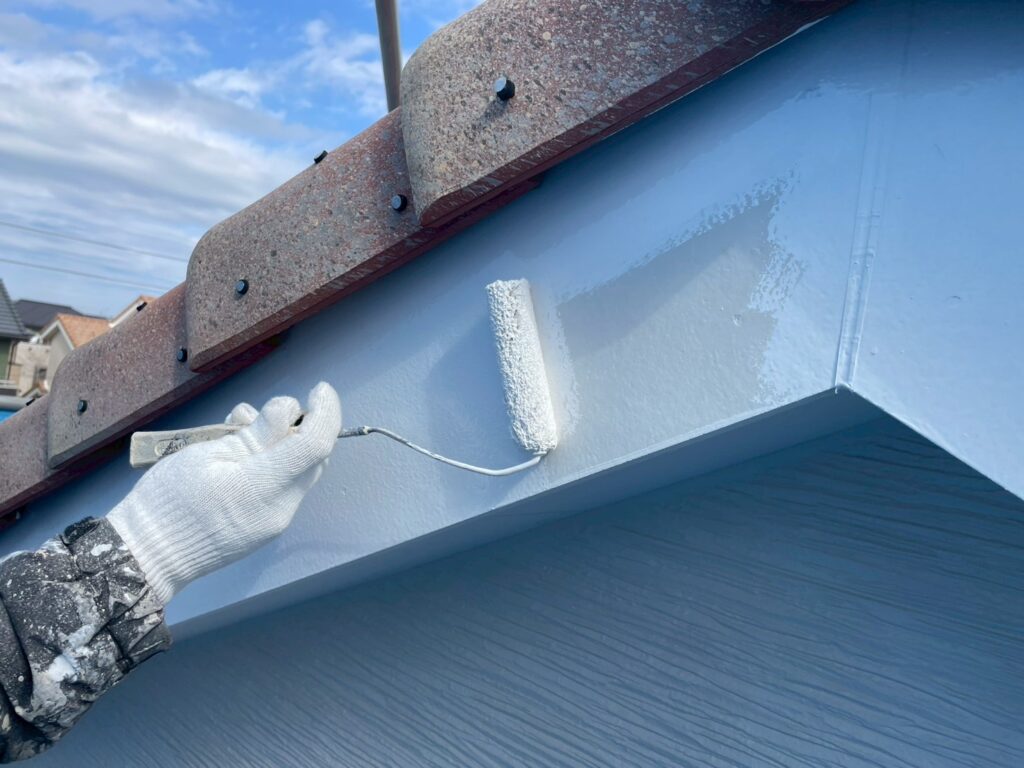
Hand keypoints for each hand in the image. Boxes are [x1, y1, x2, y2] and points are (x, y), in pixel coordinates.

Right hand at [107, 382, 340, 603]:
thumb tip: (289, 411)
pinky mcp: (265, 527)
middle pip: (312, 457)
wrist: (146, 556)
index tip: (320, 388)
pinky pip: (282, 486)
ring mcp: (275, 521)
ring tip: (238, 428)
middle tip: (259, 415)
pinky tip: (238, 452)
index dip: (324, 412)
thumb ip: (255, 433)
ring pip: (298, 470)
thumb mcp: (207, 453)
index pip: (314, 444)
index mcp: (263, 488)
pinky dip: (271, 463)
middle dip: (298, 426)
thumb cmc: (168, 501)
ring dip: (281, 443)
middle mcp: (280, 508)